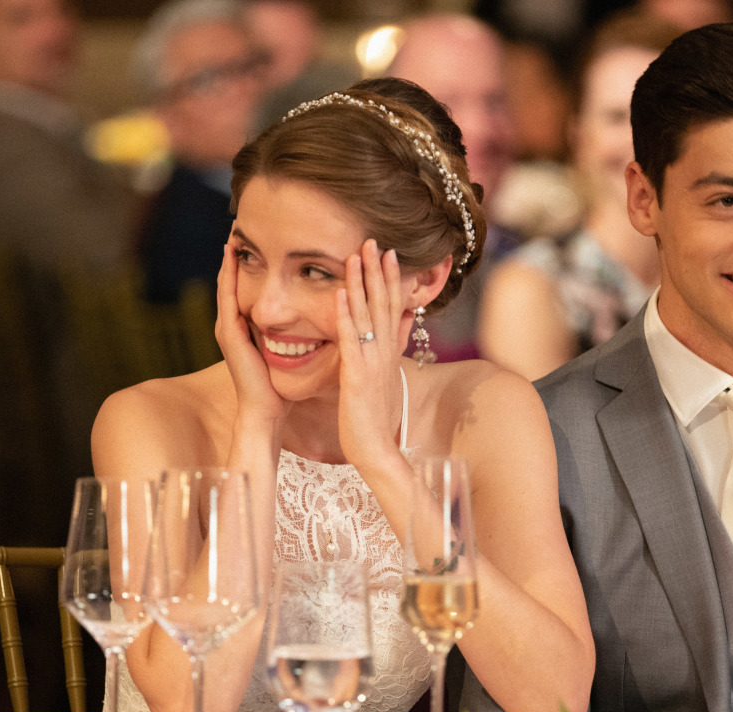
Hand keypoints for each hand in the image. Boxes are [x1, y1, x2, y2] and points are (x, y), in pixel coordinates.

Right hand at [215, 241, 290, 424]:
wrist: (265, 412)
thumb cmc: (282, 387)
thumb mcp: (291, 352)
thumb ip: (300, 334)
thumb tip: (327, 317)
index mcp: (247, 329)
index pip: (247, 290)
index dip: (251, 266)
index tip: (259, 240)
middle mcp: (234, 325)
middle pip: (232, 282)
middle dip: (235, 257)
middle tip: (238, 226)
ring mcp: (228, 329)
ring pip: (226, 286)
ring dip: (228, 261)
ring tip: (232, 235)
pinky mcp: (229, 335)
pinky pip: (227, 299)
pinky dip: (229, 278)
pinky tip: (232, 259)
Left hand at [335, 239, 405, 467]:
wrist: (375, 450)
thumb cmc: (373, 421)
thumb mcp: (382, 383)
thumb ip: (385, 356)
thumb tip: (395, 335)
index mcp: (387, 354)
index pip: (391, 308)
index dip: (389, 280)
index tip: (386, 253)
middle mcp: (383, 353)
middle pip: (382, 303)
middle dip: (377, 271)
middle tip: (373, 240)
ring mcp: (371, 362)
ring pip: (366, 314)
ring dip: (360, 283)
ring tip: (355, 254)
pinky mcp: (355, 374)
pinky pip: (349, 339)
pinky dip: (344, 314)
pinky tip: (337, 293)